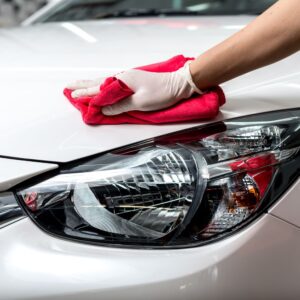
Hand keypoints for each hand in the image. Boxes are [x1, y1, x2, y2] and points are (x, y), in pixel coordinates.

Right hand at [67, 63, 201, 115]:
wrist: (177, 85)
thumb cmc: (161, 93)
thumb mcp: (140, 102)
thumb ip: (120, 106)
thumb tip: (104, 109)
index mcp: (122, 81)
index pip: (99, 89)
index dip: (86, 94)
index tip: (73, 97)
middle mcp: (122, 78)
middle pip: (97, 82)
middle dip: (82, 86)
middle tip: (68, 87)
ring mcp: (126, 79)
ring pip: (103, 82)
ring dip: (89, 85)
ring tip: (78, 86)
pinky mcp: (131, 83)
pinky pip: (111, 85)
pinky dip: (101, 87)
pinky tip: (98, 88)